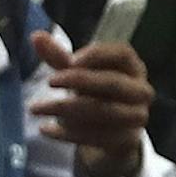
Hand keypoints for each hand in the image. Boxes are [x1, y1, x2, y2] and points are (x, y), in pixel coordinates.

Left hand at [34, 30, 155, 176]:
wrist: (110, 131)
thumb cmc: (93, 91)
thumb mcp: (76, 73)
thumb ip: (57, 55)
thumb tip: (36, 36)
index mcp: (131, 66)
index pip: (122, 53)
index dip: (97, 55)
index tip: (70, 60)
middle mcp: (140, 90)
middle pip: (113, 82)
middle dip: (79, 80)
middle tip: (48, 81)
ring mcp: (137, 116)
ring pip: (104, 111)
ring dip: (65, 109)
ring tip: (35, 108)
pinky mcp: (128, 140)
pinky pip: (98, 137)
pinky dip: (68, 133)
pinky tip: (45, 129)